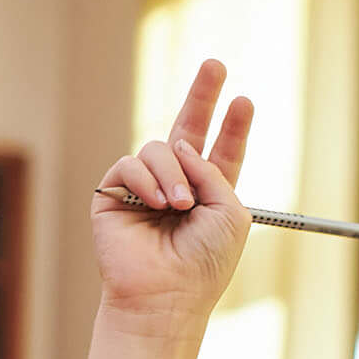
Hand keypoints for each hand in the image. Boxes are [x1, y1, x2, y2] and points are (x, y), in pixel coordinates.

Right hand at [91, 60, 254, 332]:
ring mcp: (144, 188)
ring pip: (158, 149)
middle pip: (187, 128)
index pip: (222, 152)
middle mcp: (177, 186)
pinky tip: (156, 205)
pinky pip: (130, 164)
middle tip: (217, 64)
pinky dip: (146, 181)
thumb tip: (182, 146)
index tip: (244, 101)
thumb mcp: (230, 213)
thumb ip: (214, 171)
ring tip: (179, 207)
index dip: (233, 126)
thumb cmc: (204, 263)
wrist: (166, 295)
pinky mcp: (113, 194)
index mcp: (210, 194)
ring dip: (173, 174)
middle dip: (203, 95)